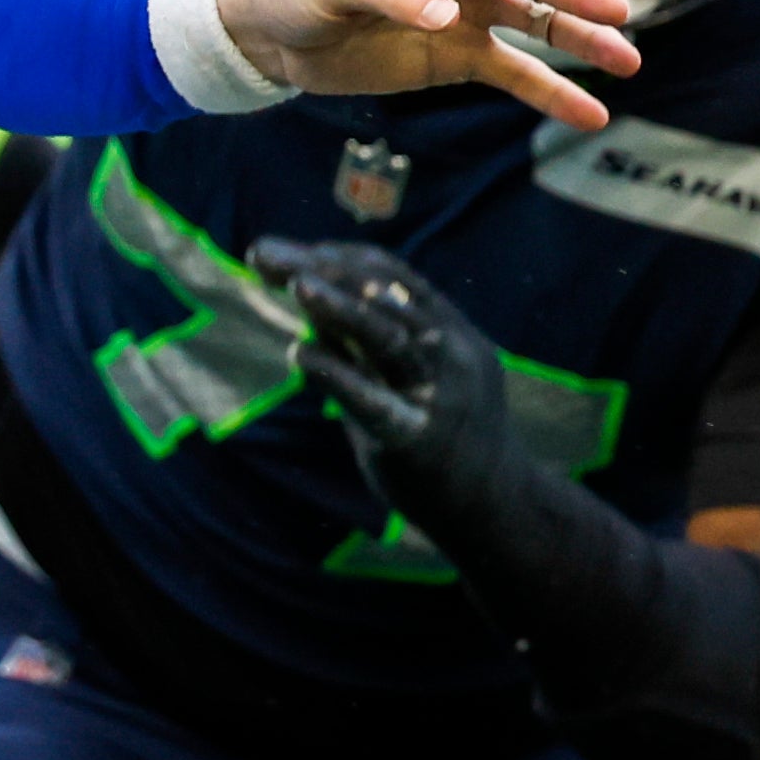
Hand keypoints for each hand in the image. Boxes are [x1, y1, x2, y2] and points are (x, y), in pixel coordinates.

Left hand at [216, 0, 631, 128]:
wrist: (270, 34)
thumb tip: (448, 17)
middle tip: (617, 12)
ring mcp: (463, 9)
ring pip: (534, 22)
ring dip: (579, 40)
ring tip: (626, 60)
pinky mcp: (458, 54)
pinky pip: (514, 73)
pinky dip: (550, 92)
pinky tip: (592, 114)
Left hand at [249, 236, 507, 522]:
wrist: (495, 508)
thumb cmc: (441, 433)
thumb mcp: (408, 375)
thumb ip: (360, 342)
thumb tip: (303, 300)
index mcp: (451, 327)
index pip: (390, 273)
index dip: (333, 255)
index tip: (279, 251)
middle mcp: (452, 352)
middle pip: (384, 294)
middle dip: (323, 268)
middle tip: (263, 252)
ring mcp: (439, 395)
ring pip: (389, 339)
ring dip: (341, 307)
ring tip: (297, 282)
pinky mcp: (418, 440)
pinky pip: (374, 402)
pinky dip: (335, 374)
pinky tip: (299, 356)